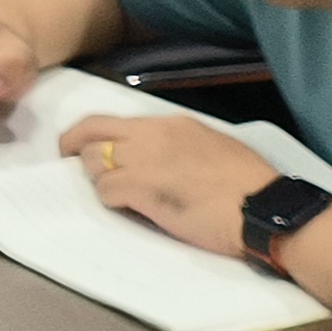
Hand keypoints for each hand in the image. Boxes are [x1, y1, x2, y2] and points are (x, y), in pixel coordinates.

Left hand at [62, 112, 281, 254]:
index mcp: (172, 124)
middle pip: (90, 132)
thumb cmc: (251, 186)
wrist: (264, 209)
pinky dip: (110, 201)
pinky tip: (127, 209)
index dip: (93, 134)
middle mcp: (152, 135)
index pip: (115, 121)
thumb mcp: (214, 149)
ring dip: (98, 179)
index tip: (85, 146)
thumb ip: (181, 147)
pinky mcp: (141, 188)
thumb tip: (163, 158)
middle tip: (68, 164)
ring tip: (115, 194)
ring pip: (93, 162)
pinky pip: (106, 191)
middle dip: (73, 147)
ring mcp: (144, 160)